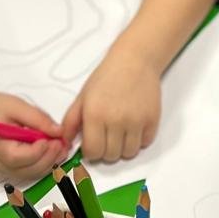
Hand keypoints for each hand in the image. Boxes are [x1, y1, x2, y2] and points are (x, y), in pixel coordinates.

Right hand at [0, 89, 64, 184]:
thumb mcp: (16, 105)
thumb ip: (38, 119)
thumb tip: (59, 132)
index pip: (16, 157)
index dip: (37, 151)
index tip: (52, 139)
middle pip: (25, 170)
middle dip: (47, 158)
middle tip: (62, 143)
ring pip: (28, 174)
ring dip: (48, 164)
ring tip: (61, 148)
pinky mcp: (5, 169)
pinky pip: (26, 172)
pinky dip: (41, 165)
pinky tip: (51, 153)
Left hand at [62, 45, 161, 164]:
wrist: (134, 61)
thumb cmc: (107, 77)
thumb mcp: (83, 96)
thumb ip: (71, 121)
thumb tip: (66, 142)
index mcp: (95, 115)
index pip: (93, 152)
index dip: (92, 151)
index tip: (94, 143)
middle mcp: (116, 121)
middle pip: (111, 156)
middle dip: (106, 150)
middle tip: (107, 135)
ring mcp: (136, 122)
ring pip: (129, 153)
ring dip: (123, 147)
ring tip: (121, 131)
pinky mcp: (152, 120)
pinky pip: (145, 143)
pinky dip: (139, 139)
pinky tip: (134, 125)